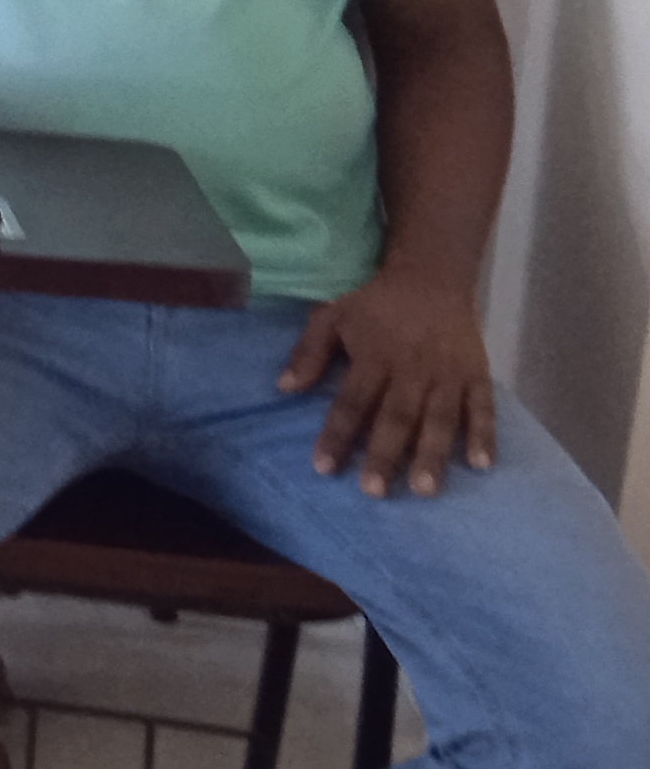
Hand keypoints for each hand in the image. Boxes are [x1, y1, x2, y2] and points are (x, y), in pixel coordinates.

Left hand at [281, 270, 498, 496]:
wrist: (432, 277)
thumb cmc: (376, 304)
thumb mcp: (332, 316)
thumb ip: (309, 352)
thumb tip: (283, 388)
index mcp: (375, 357)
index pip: (352, 402)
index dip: (337, 434)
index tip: (323, 468)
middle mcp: (412, 370)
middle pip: (397, 417)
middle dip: (384, 454)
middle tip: (373, 491)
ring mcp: (448, 374)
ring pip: (440, 419)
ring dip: (432, 454)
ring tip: (424, 490)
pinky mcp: (477, 374)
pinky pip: (483, 407)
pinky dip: (484, 435)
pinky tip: (482, 465)